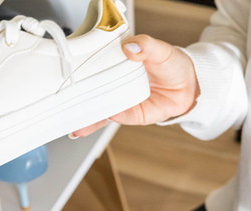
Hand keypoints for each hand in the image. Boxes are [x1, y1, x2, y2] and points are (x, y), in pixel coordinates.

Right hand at [71, 34, 199, 137]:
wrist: (189, 86)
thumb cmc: (172, 64)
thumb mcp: (161, 50)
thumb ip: (146, 46)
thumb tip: (131, 47)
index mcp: (116, 61)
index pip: (93, 65)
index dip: (79, 69)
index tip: (68, 74)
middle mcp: (113, 81)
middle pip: (89, 90)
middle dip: (74, 98)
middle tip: (61, 102)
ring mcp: (118, 99)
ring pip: (96, 108)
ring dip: (83, 117)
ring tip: (73, 124)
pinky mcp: (127, 114)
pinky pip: (113, 118)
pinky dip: (100, 121)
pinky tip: (89, 125)